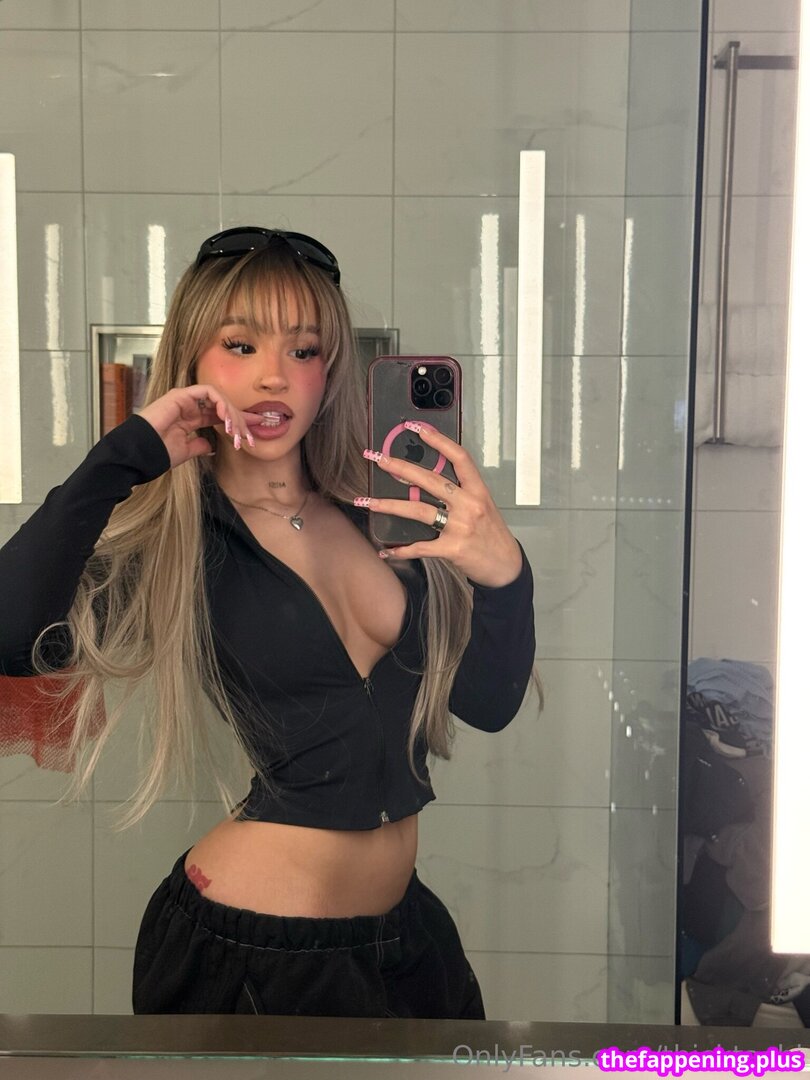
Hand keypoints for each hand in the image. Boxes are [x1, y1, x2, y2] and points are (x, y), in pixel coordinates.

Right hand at [138, 385, 262, 469]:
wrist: (141, 452)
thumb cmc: (159, 453)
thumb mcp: (186, 451)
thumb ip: (200, 445)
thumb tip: (212, 444)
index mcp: (191, 419)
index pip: (220, 415)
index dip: (239, 421)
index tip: (256, 429)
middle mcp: (190, 406)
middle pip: (223, 406)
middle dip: (240, 419)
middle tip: (250, 435)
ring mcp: (186, 399)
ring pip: (219, 398)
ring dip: (232, 413)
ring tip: (237, 431)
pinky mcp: (182, 394)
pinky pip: (208, 392)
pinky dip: (221, 402)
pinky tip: (226, 417)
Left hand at [362, 422, 522, 587]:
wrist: (506, 565)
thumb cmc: (492, 534)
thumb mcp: (483, 505)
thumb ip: (460, 492)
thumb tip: (426, 479)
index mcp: (478, 490)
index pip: (459, 458)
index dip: (438, 440)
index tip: (416, 428)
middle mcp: (469, 505)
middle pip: (430, 480)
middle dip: (400, 467)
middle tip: (378, 458)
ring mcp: (460, 527)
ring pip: (418, 510)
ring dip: (389, 505)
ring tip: (367, 502)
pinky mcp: (452, 549)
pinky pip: (421, 547)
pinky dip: (401, 549)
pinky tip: (386, 550)